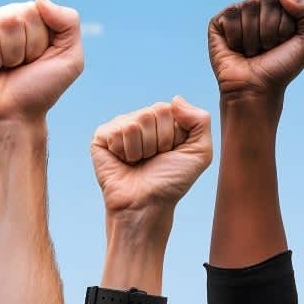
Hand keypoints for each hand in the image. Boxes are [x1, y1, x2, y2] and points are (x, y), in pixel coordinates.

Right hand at [0, 0, 83, 124]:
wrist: (15, 114)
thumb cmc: (41, 87)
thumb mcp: (71, 58)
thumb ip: (68, 22)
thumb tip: (39, 0)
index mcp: (33, 19)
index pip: (40, 10)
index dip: (43, 40)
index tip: (40, 58)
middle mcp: (8, 18)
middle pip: (21, 15)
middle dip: (28, 47)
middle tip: (23, 65)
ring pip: (4, 22)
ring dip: (11, 54)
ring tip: (7, 67)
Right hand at [91, 97, 212, 229]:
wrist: (147, 204)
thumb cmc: (172, 180)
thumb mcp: (200, 152)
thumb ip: (201, 121)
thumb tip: (175, 99)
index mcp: (164, 120)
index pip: (170, 108)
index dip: (174, 135)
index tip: (171, 152)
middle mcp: (142, 120)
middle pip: (154, 112)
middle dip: (159, 141)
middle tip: (154, 158)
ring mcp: (121, 127)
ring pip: (136, 122)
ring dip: (143, 149)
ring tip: (140, 162)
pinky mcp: (102, 137)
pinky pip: (117, 131)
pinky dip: (125, 151)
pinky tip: (124, 161)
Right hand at [208, 0, 303, 104]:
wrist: (257, 89)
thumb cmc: (282, 67)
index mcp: (279, 8)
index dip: (285, 24)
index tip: (282, 42)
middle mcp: (258, 8)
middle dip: (271, 28)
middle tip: (267, 47)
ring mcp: (238, 13)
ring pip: (249, 5)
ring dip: (255, 36)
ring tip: (252, 50)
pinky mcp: (219, 22)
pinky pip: (231, 13)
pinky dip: (237, 36)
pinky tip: (237, 49)